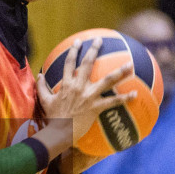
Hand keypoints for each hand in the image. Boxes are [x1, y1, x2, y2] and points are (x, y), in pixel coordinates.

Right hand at [33, 38, 135, 157]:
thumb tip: (39, 75)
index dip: (74, 51)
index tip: (79, 42)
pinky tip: (135, 94)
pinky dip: (125, 98)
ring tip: (130, 64)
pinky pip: (113, 102)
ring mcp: (89, 96)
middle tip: (100, 40)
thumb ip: (42, 87)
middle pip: (88, 64)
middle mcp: (78, 87)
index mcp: (67, 84)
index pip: (69, 63)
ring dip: (120, 72)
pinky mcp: (96, 107)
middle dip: (94, 50)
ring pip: (107, 80)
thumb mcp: (44, 101)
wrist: (60, 132)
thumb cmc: (52, 118)